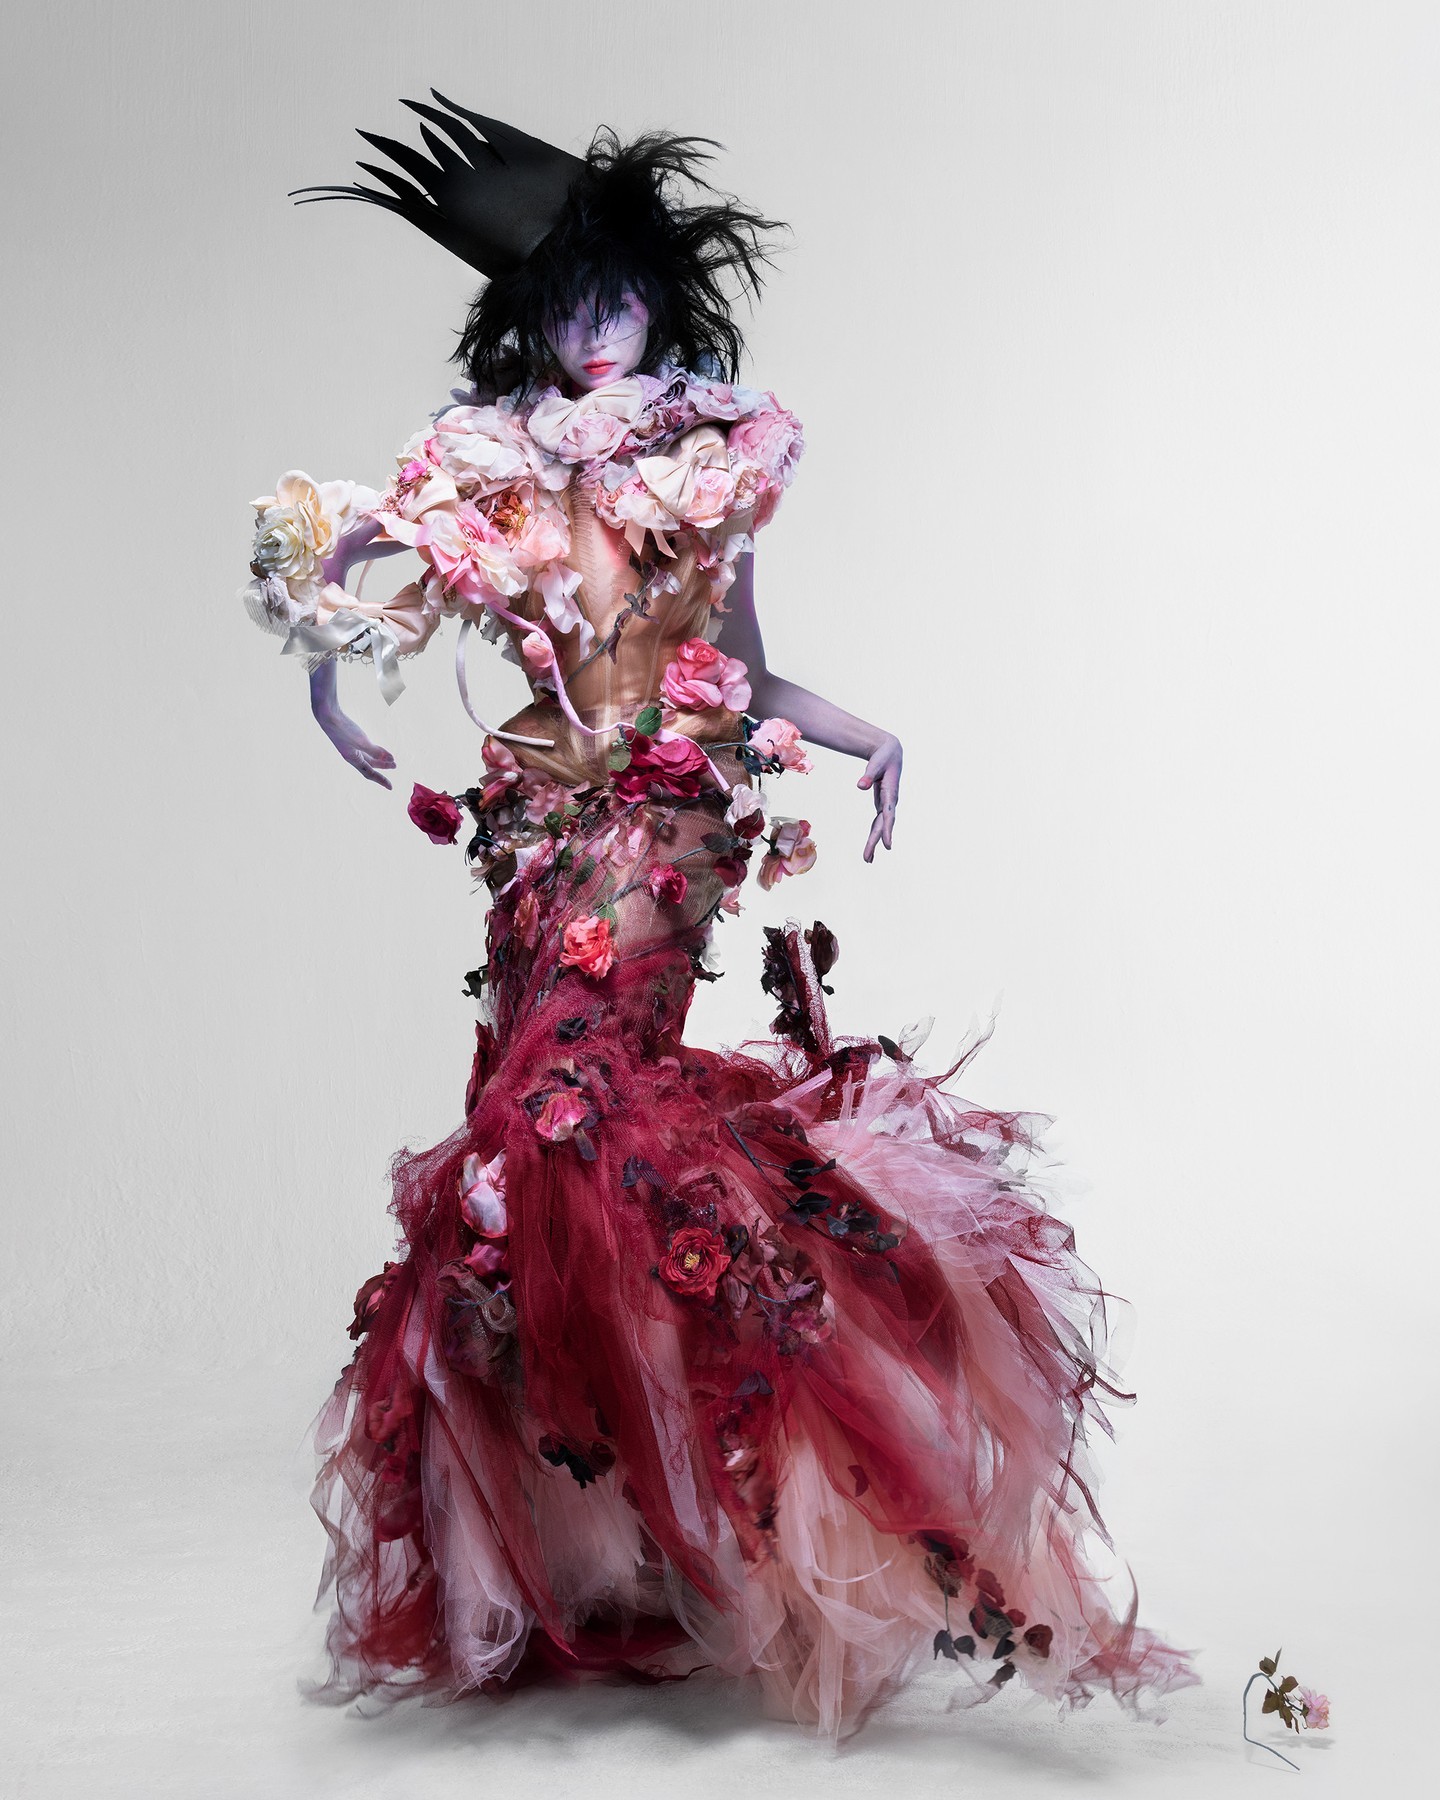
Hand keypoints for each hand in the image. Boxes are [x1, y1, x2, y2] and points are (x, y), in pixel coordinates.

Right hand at [316, 705, 395, 788]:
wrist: (328, 716)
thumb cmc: (344, 730)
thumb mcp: (362, 742)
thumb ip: (376, 752)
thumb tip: (390, 759)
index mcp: (353, 759)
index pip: (370, 774)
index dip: (381, 780)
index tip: (391, 787)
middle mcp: (352, 756)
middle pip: (370, 765)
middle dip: (383, 766)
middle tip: (395, 766)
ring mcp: (350, 748)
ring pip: (368, 757)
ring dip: (379, 758)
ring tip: (390, 758)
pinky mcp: (350, 739)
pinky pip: (365, 749)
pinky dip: (373, 750)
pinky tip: (378, 749)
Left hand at [857, 735, 901, 861]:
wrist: (890, 752)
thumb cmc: (883, 757)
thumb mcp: (876, 763)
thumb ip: (868, 775)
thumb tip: (860, 786)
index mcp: (891, 793)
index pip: (889, 814)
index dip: (888, 830)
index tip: (888, 845)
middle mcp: (890, 802)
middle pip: (883, 825)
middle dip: (875, 842)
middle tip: (867, 859)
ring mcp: (887, 804)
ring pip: (881, 826)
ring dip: (874, 842)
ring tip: (867, 859)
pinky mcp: (882, 804)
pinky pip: (878, 822)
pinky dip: (874, 834)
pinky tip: (871, 845)